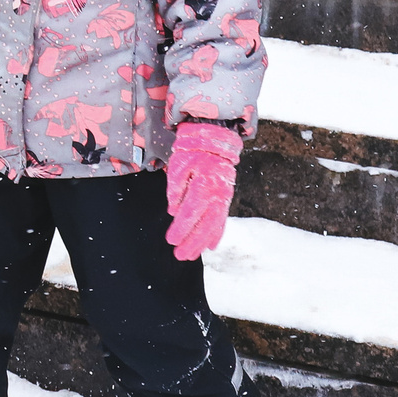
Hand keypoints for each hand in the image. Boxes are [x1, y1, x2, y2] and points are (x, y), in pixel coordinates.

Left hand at [165, 121, 243, 260]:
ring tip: (192, 255)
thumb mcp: (178, 165)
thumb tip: (173, 211)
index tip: (171, 241)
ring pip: (214, 226)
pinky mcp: (226, 198)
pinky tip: (210, 245)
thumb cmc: (192, 152)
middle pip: (204, 225)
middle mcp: (217, 196)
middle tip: (180, 256)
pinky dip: (217, 233)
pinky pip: (222, 219)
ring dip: (203, 242)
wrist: (215, 140)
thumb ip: (175, 189)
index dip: (181, 229)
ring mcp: (223, 198)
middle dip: (192, 242)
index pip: (190, 213)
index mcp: (203, 186)